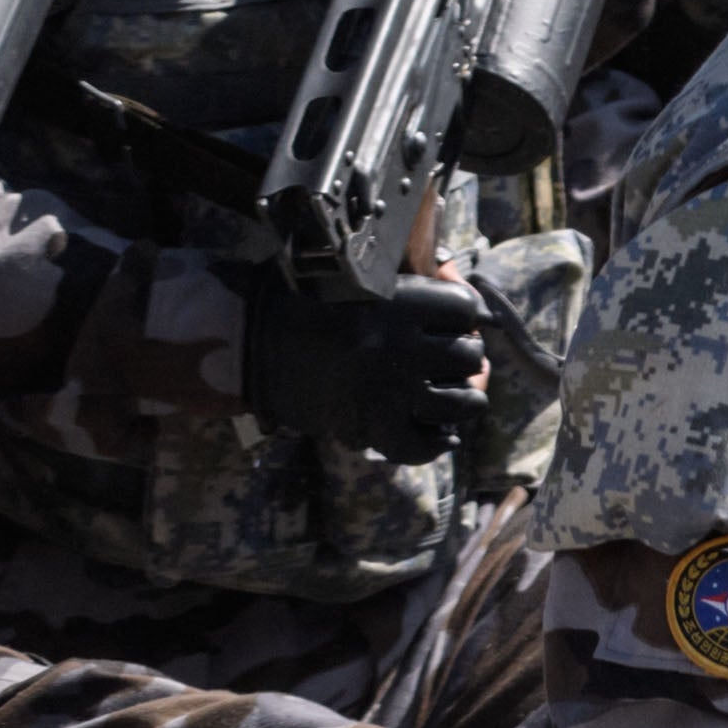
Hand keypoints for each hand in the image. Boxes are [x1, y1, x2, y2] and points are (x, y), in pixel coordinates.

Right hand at [242, 268, 495, 461]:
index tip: (457, 321)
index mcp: (396, 303)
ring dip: (461, 399)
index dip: (465, 315)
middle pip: (468, 355)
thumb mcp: (365, 282)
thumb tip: (475, 313)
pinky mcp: (370, 429)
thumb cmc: (307, 305)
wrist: (252, 346)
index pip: (466, 309)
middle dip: (462, 356)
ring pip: (462, 402)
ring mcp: (386, 392)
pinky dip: (436, 441)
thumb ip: (417, 292)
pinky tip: (440, 433)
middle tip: (446, 359)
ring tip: (450, 395)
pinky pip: (424, 445)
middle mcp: (397, 347)